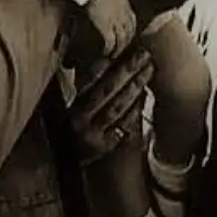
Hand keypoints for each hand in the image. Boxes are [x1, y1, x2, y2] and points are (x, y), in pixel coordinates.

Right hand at [68, 42, 153, 160]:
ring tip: (149, 70)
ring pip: (117, 107)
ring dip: (135, 86)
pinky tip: (145, 95)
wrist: (67, 166)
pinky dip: (134, 108)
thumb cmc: (72, 132)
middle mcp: (78, 120)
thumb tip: (103, 62)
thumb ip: (79, 89)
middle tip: (143, 55)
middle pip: (106, 90)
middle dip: (127, 70)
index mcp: (68, 106)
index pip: (87, 81)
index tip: (119, 51)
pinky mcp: (104, 147)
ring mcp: (91, 135)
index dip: (104, 65)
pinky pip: (123, 124)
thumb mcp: (68, 110)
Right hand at [85, 0, 137, 57]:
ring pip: (122, 39)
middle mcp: (123, 13)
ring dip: (119, 48)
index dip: (130, 30)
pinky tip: (105, 52)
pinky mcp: (106, 26)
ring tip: (114, 55)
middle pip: (129, 32)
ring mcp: (116, 20)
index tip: (126, 36)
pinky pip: (110, 41)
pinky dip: (109, 48)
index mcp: (124, 3)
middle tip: (122, 50)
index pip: (132, 20)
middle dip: (126, 42)